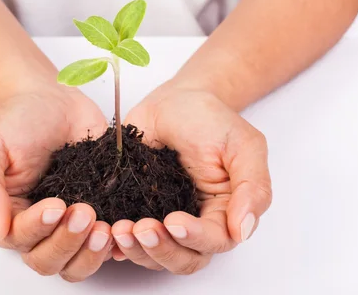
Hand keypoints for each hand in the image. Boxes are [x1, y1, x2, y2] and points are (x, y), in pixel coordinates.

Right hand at [0, 84, 112, 281]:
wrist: (53, 99)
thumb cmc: (16, 120)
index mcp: (4, 214)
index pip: (17, 240)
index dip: (37, 229)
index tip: (56, 205)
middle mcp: (36, 227)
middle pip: (47, 260)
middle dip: (66, 242)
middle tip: (85, 212)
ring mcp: (68, 224)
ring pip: (75, 264)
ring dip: (90, 253)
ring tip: (105, 228)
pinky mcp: (98, 214)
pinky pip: (105, 246)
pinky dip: (114, 245)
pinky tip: (121, 228)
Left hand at [111, 81, 271, 273]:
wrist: (177, 100)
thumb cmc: (212, 120)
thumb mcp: (244, 146)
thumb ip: (252, 187)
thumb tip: (244, 230)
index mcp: (223, 212)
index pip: (212, 241)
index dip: (193, 238)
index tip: (173, 222)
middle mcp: (193, 222)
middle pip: (181, 258)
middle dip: (160, 250)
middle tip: (140, 229)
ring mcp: (160, 217)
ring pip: (152, 254)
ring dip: (135, 249)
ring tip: (118, 229)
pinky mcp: (133, 208)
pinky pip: (125, 236)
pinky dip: (115, 241)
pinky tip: (105, 231)